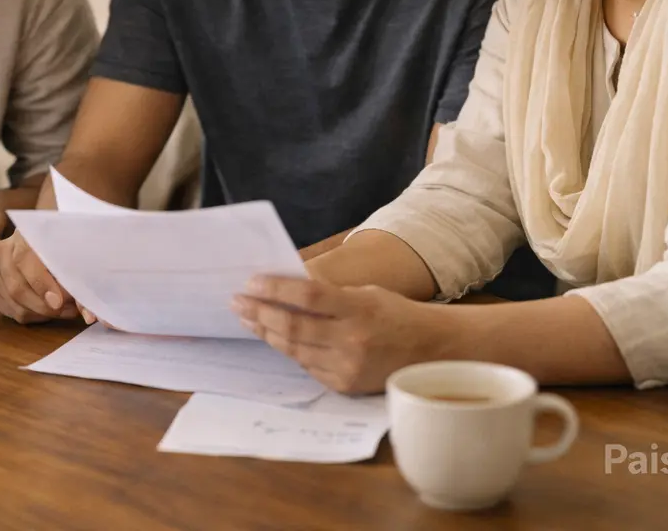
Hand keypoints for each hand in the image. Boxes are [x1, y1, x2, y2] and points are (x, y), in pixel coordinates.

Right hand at [0, 230, 78, 323]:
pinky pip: (10, 310)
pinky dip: (32, 316)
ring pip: (13, 302)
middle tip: (67, 310)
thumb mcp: (73, 251)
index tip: (58, 301)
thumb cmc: (63, 243)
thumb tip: (90, 315)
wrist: (44, 236)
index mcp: (22, 234)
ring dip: (41, 313)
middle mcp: (3, 250)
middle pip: (16, 287)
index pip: (24, 260)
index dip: (40, 283)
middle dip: (44, 306)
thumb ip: (80, 280)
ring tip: (64, 310)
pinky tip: (49, 311)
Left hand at [232, 276, 437, 393]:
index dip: (275, 288)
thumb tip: (284, 291)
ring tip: (248, 318)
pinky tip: (274, 337)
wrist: (429, 350)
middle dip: (260, 312)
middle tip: (238, 301)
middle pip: (293, 325)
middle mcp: (351, 339)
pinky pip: (307, 366)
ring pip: (294, 349)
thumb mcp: (365, 293)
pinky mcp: (344, 385)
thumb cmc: (394, 313)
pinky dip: (289, 350)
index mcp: (358, 308)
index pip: (308, 294)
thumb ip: (329, 295)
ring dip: (266, 332)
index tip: (251, 282)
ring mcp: (347, 366)